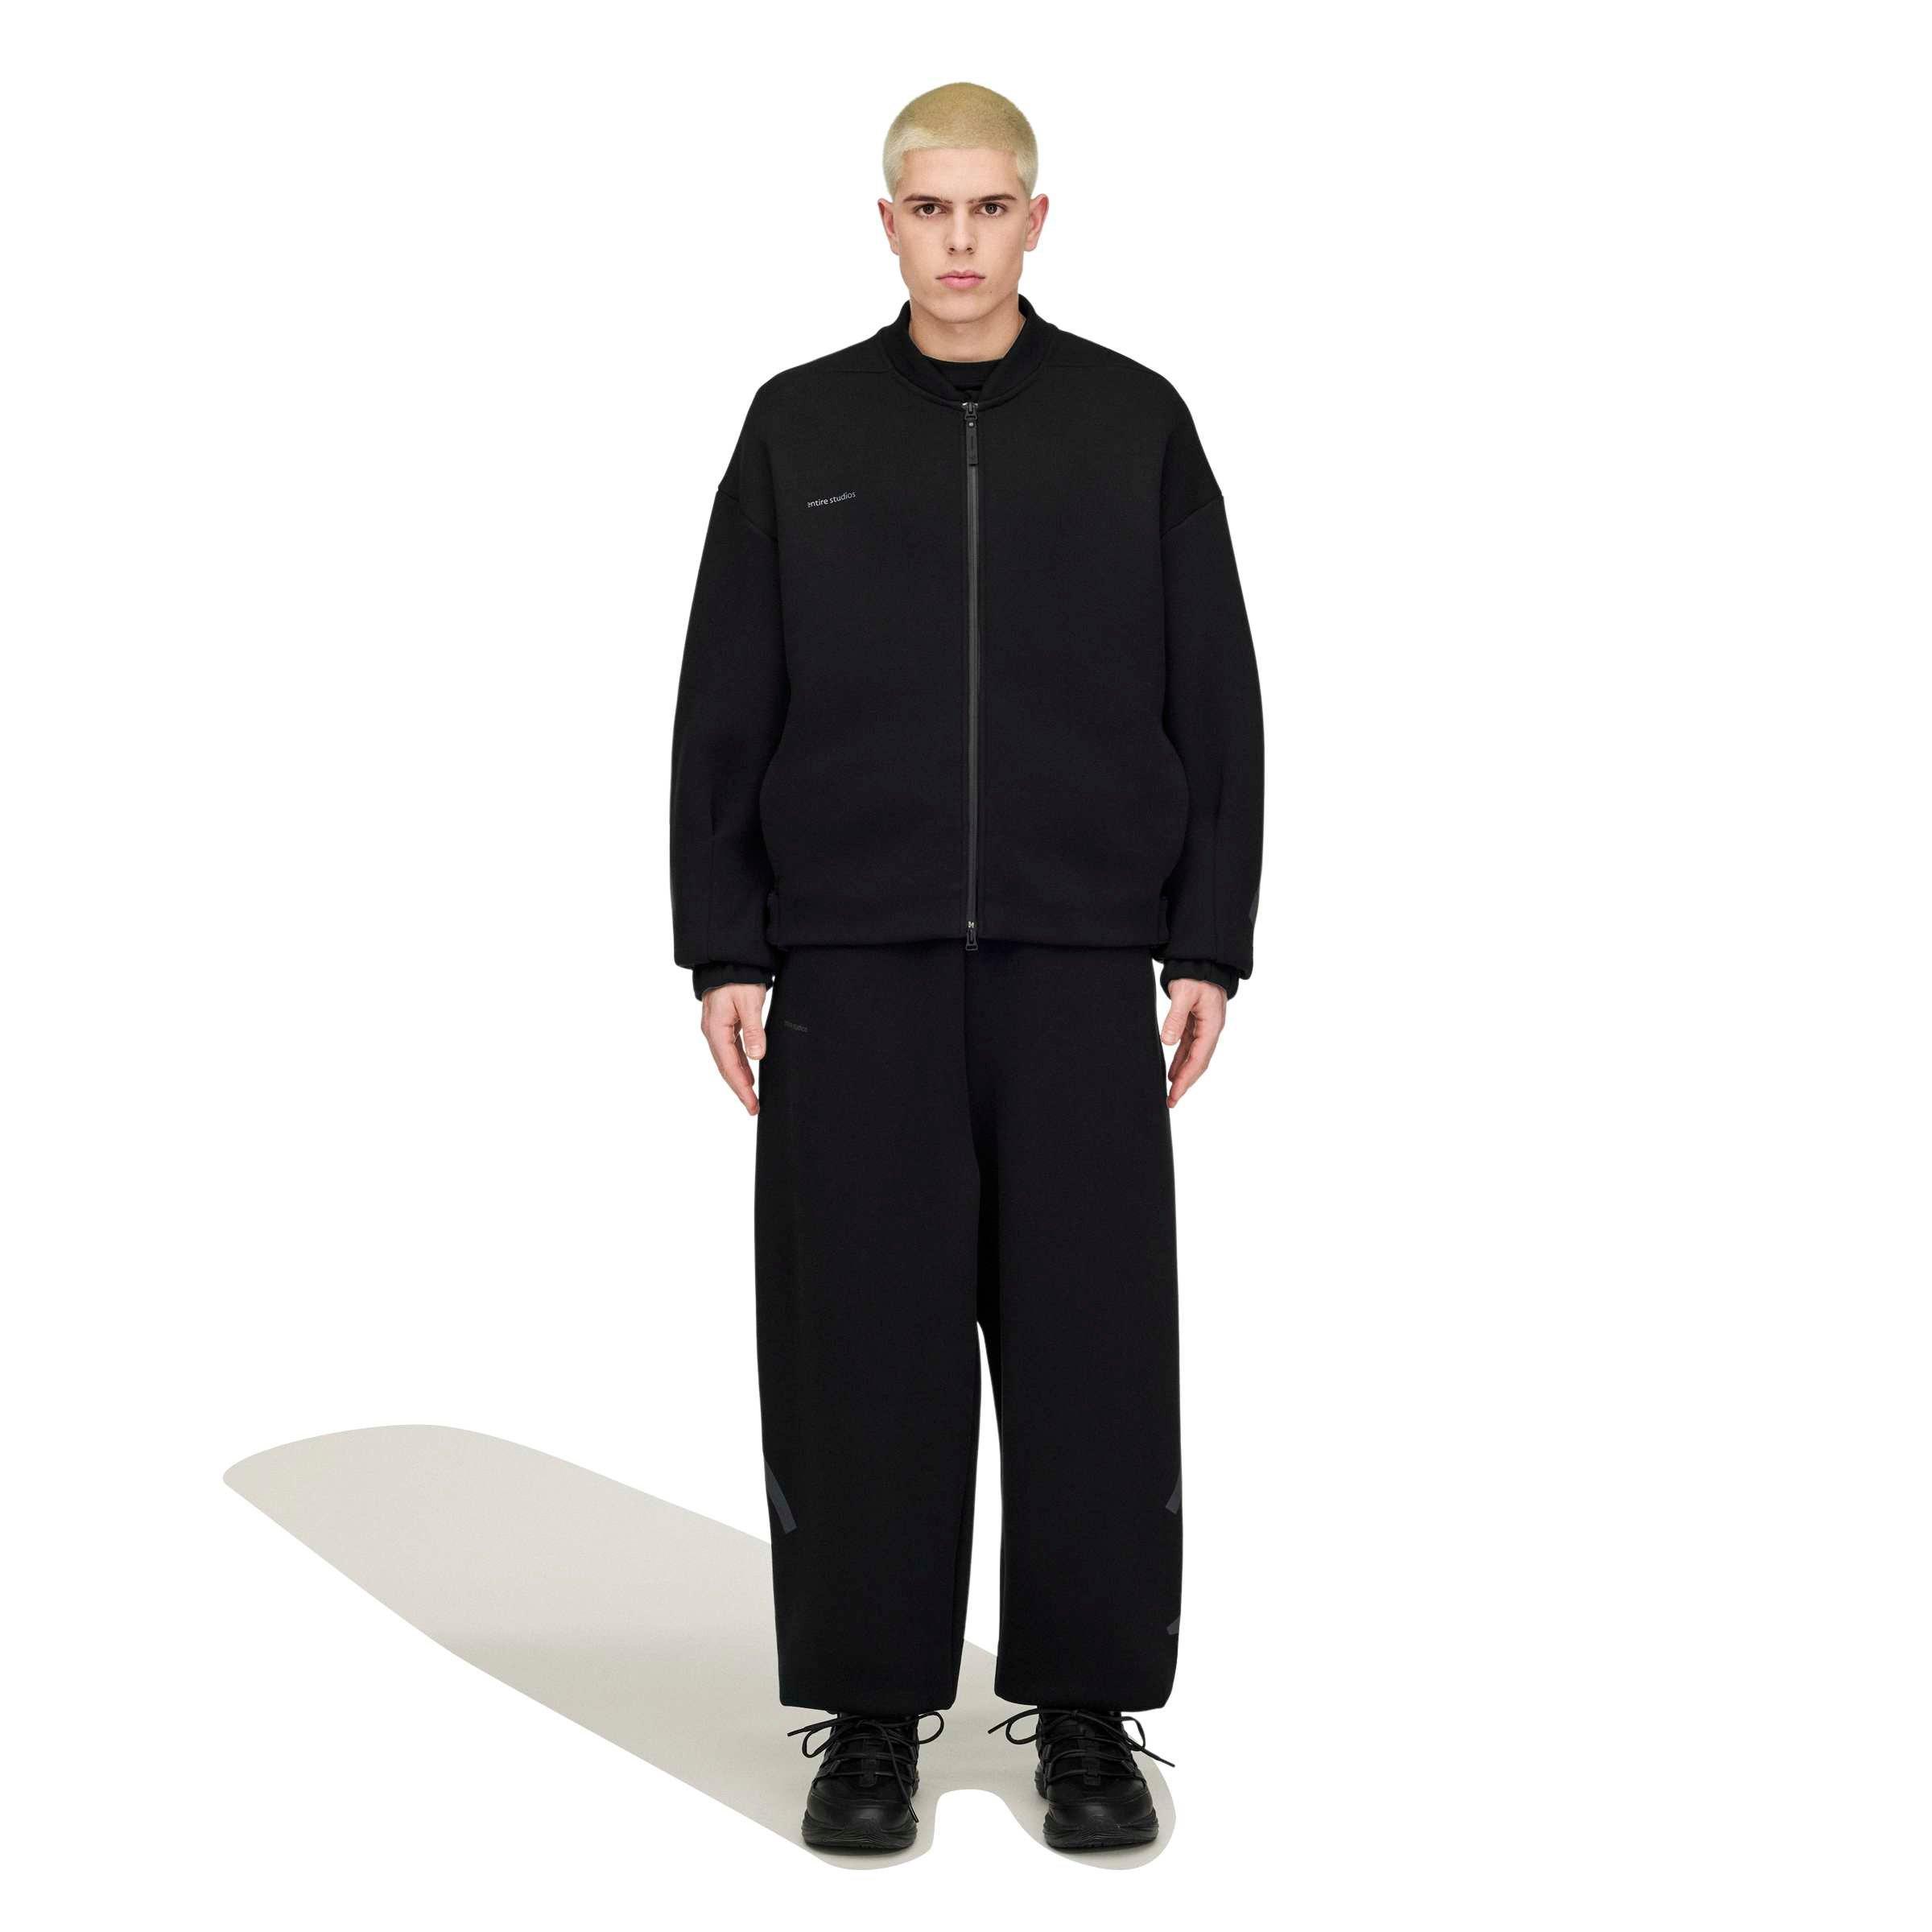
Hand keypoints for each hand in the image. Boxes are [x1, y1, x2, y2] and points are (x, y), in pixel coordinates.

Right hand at [700, 983, 768, 1114]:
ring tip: (751, 1097)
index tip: (752, 1103)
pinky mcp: (723, 1025)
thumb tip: (756, 1056)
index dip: (741, 1087)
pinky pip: (730, 1051)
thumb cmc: (739, 979)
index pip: (729, 1066)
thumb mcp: (749, 1002)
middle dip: (740, 1089)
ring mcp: (716, 1029)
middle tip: (753, 1108)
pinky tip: (748, 1074)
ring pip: (728, 1061)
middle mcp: (712, 1032)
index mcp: (716, 1030)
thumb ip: (753, 1030)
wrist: (729, 960)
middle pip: (726, 1068)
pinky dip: (739, 1065)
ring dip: (739, 1079)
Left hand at [1159, 978, 1226, 1107]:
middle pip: (1199, 1062)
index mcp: (1212, 1025)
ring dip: (1183, 1074)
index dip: (1186, 1078)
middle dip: (1185, 1083)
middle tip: (1171, 1101)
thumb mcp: (1184, 993)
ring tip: (1171, 1092)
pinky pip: (1190, 1047)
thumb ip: (1175, 1018)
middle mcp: (1211, 1029)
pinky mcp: (1197, 1023)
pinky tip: (1172, 1071)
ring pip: (1194, 1056)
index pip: (1198, 1058)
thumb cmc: (1195, 973)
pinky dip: (1181, 1060)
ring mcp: (1205, 1027)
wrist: (1203, 959)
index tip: (1174, 1093)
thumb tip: (1168, 1042)